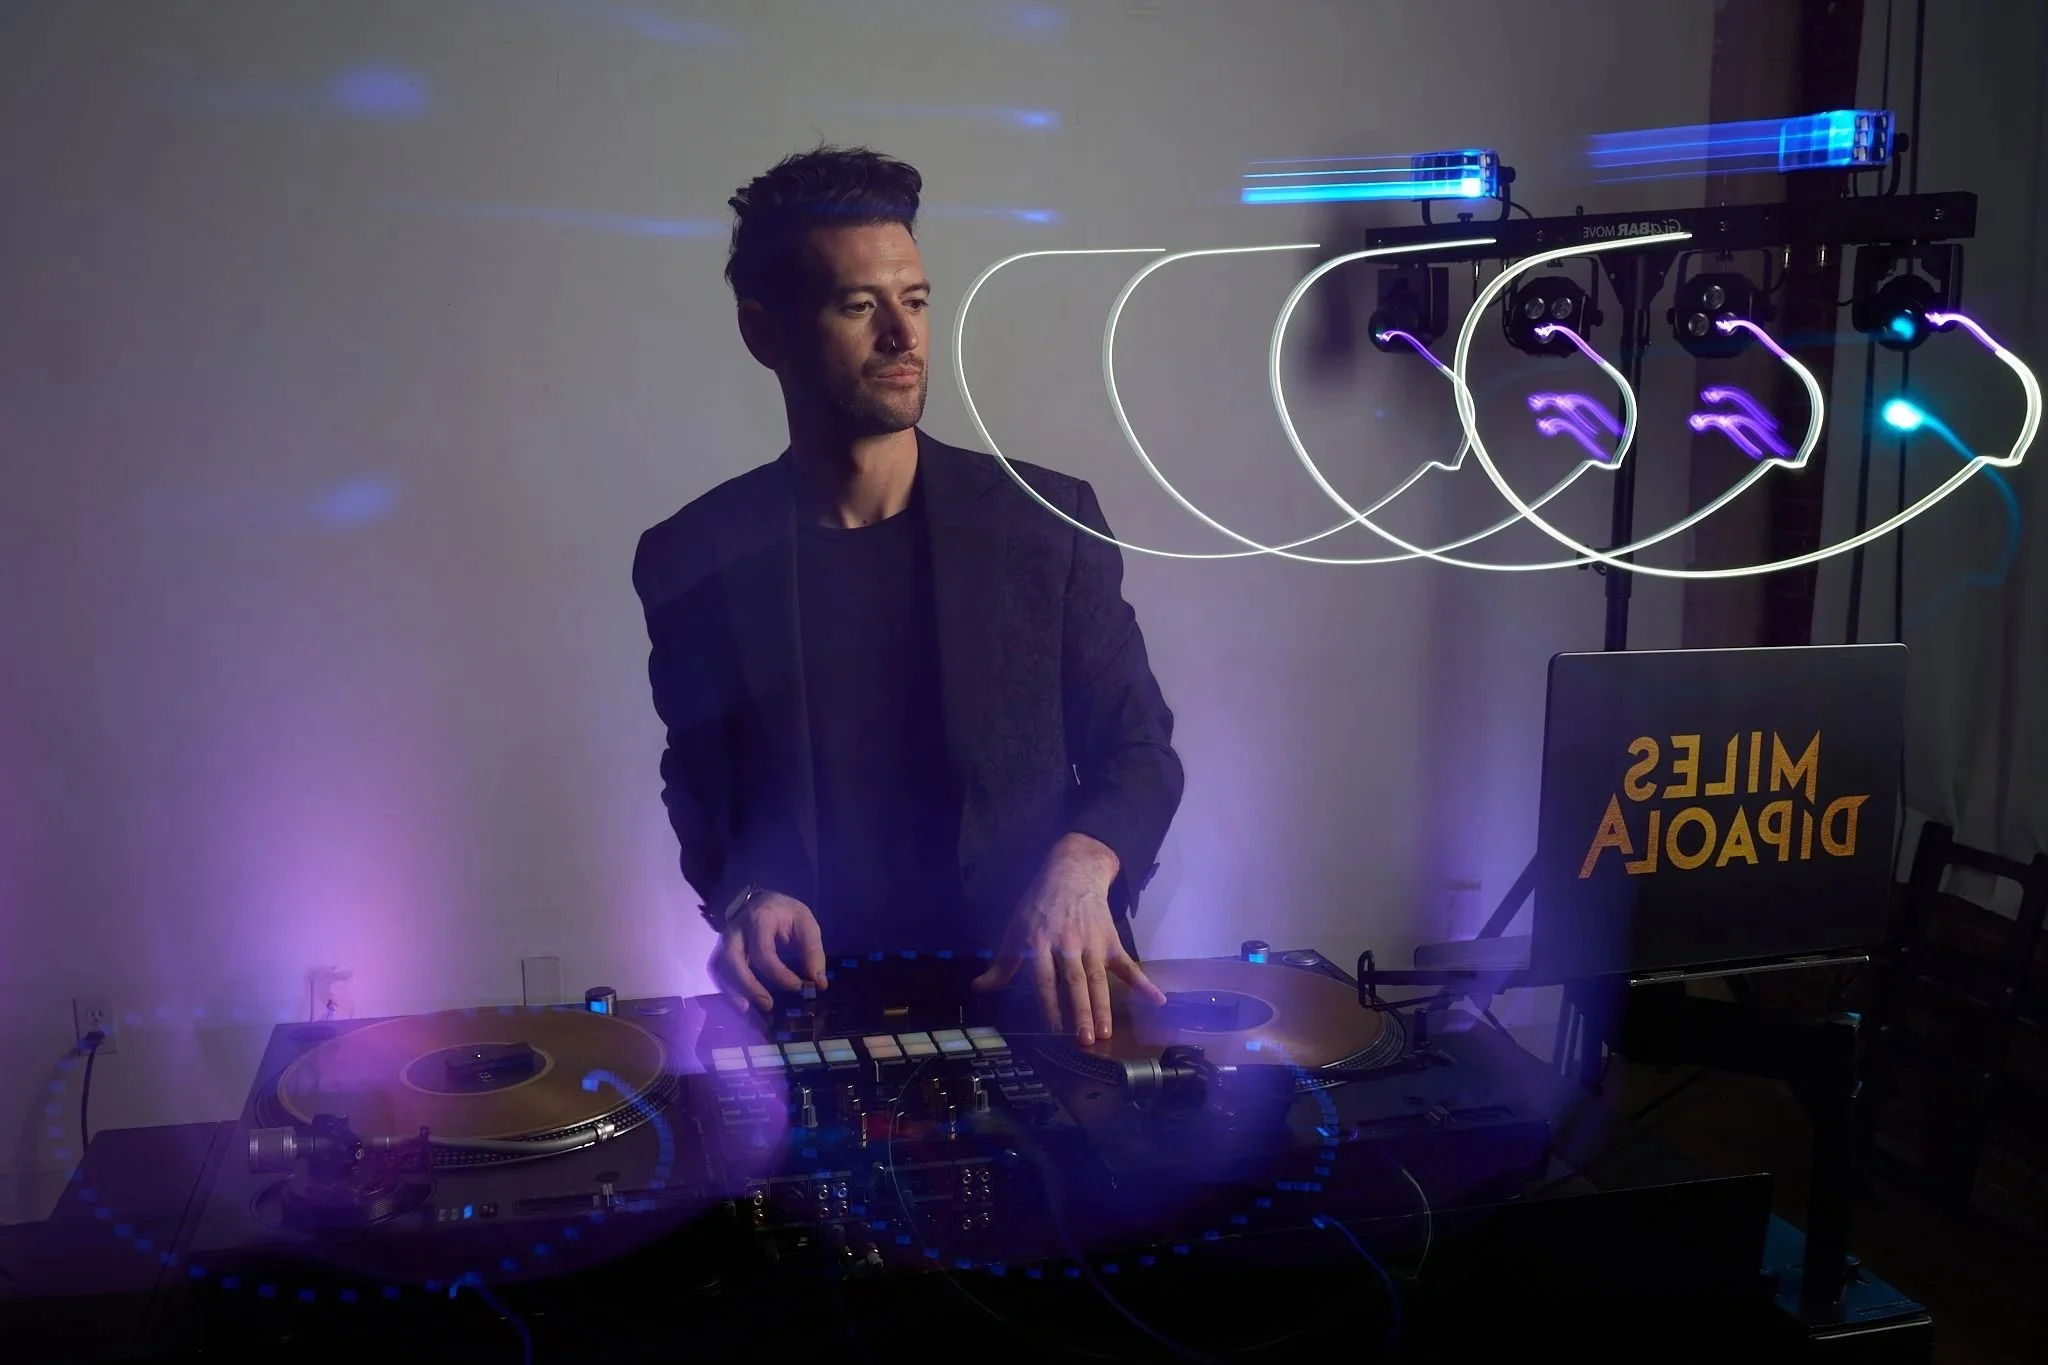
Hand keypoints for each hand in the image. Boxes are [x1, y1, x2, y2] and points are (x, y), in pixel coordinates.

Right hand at [709, 890, 827, 1013]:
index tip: (798, 986)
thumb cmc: (785, 912)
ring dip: (734, 990)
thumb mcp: (804, 922)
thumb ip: (812, 951)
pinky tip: (742, 1005)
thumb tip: (819, 983)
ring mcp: (725, 941)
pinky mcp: (722, 951)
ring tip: (749, 1009)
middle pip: (734, 960)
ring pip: (722, 967)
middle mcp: (736, 930)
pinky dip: (728, 990)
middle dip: (749, 985)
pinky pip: (719, 972)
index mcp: (759, 919)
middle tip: (768, 1005)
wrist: (760, 900)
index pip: (763, 951)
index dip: (779, 973)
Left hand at [970, 833, 1164, 1044]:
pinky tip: (1157, 1001)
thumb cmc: (1039, 905)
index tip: (1053, 1028)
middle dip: (1081, 1011)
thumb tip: (978, 988)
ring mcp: (1092, 943)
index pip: (1044, 977)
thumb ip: (1002, 964)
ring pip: (1099, 979)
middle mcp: (1067, 944)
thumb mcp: (1015, 929)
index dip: (1049, 1002)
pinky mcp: (1111, 941)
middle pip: (1075, 982)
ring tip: (1107, 1032)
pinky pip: (1128, 965)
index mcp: (1040, 942)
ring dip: (1104, 1007)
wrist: (1072, 872)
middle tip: (1086, 1039)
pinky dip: (1143, 983)